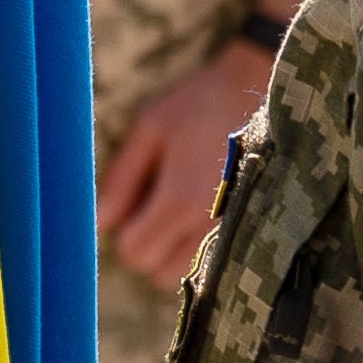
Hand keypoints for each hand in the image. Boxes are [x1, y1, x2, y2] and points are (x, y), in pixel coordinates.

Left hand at [96, 42, 272, 288]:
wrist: (261, 87)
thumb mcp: (149, 128)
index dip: (125, 234)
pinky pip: (221, 262)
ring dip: (174, 254)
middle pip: (158, 272)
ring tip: (177, 214)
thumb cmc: (199, 103)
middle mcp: (210, 223)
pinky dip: (203, 252)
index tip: (132, 208)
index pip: (135, 251)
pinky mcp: (257, 225)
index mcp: (180, 198)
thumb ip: (121, 178)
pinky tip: (201, 217)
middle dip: (147, 248)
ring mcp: (238, 228)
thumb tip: (101, 222)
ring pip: (190, 274)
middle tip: (152, 211)